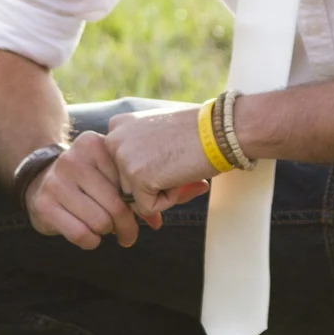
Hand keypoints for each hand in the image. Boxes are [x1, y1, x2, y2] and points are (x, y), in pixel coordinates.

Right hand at [24, 133, 142, 249]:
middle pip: (115, 206)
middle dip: (127, 226)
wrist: (39, 178)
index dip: (138, 204)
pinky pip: (80, 234)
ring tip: (106, 229)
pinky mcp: (44, 204)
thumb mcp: (107, 172)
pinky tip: (91, 237)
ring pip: (99, 222)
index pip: (128, 183)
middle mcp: (72, 160)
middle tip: (129, 235)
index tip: (139, 215)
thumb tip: (157, 221)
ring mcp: (56, 182)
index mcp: (93, 144)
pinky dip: (91, 241)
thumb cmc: (86, 178)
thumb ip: (133, 190)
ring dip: (107, 232)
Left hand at [106, 107, 212, 224]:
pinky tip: (180, 176)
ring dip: (161, 191)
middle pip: (126, 184)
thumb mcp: (159, 138)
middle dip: (154, 185)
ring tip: (179, 167)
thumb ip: (142, 161)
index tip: (169, 160)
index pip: (123, 166)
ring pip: (136, 198)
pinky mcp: (137, 177)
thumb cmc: (197, 133)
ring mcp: (124, 158)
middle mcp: (114, 139)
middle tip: (179, 167)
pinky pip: (148, 208)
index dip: (149, 171)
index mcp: (118, 126)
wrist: (219, 130)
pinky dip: (169, 201)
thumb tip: (136, 201)